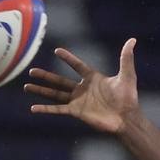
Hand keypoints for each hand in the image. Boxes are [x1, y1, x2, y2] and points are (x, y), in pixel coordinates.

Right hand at [25, 39, 140, 134]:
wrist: (126, 119)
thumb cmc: (128, 98)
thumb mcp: (127, 75)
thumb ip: (126, 57)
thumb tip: (132, 40)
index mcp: (93, 78)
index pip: (77, 65)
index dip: (68, 58)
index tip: (57, 51)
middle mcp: (83, 89)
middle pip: (59, 81)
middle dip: (45, 76)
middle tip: (30, 70)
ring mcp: (78, 101)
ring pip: (55, 94)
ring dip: (41, 90)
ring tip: (26, 86)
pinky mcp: (76, 112)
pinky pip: (58, 109)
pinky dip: (45, 109)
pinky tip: (33, 108)